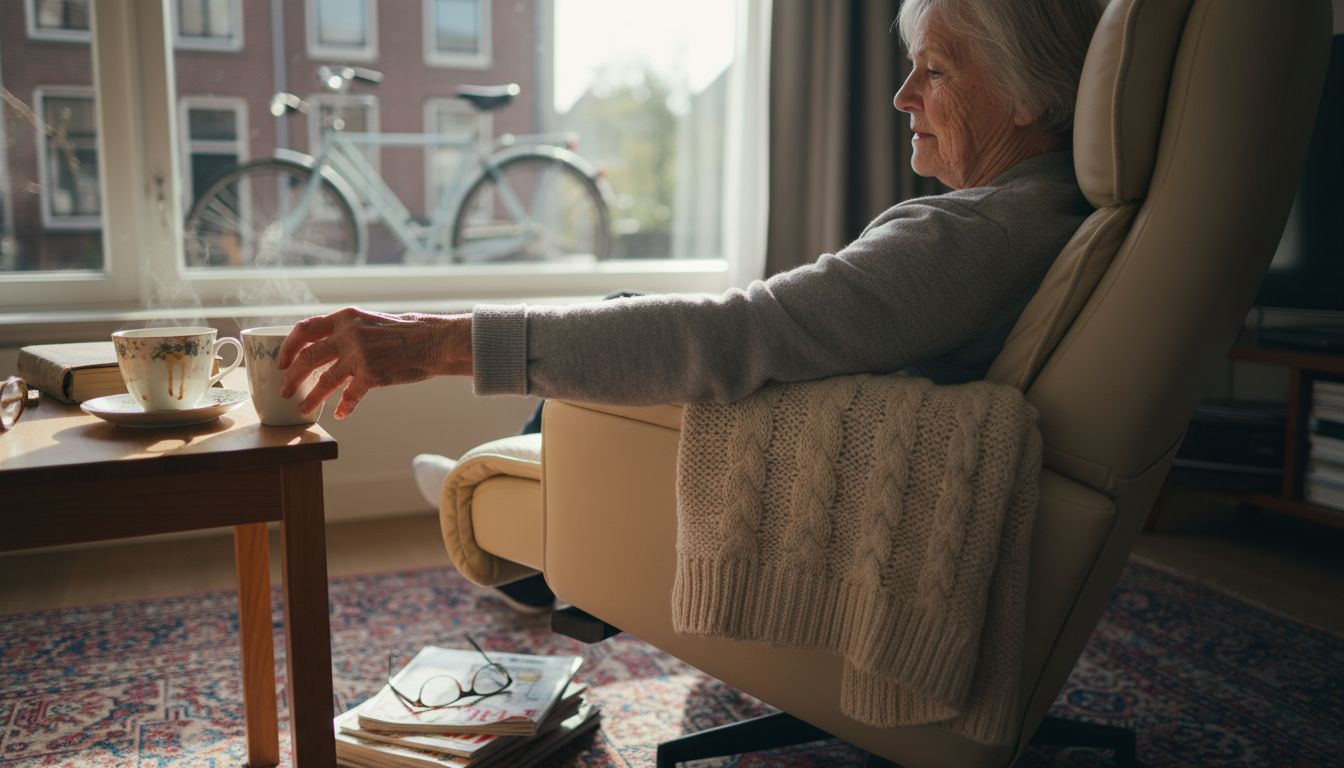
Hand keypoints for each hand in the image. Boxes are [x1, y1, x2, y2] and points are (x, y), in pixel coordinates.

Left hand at [277, 307, 471, 418]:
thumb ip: (345, 332)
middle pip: (308, 357)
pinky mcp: (372, 374)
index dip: (288, 347)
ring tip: (302, 408)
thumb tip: (321, 349)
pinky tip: (340, 413)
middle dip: (292, 376)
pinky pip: (350, 396)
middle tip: (285, 389)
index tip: (281, 361)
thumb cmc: (404, 333)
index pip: (304, 329)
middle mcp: (348, 334)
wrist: (433, 340)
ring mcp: (359, 355)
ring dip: (311, 397)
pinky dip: (344, 407)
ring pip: (324, 380)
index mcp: (345, 318)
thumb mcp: (369, 322)